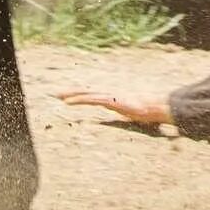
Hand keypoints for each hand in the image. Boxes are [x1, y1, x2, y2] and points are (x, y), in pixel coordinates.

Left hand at [57, 88, 172, 129]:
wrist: (153, 106)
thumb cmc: (145, 111)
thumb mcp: (131, 114)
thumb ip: (126, 114)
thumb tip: (129, 117)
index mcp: (110, 97)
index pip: (92, 95)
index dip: (80, 94)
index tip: (68, 96)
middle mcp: (107, 94)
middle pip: (86, 91)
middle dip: (71, 92)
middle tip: (56, 94)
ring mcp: (107, 96)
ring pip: (85, 94)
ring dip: (71, 95)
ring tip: (58, 96)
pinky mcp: (107, 100)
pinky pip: (89, 100)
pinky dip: (77, 100)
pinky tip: (67, 102)